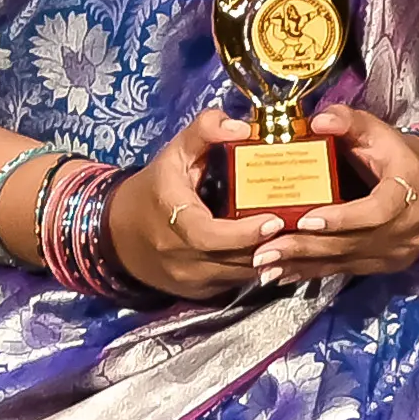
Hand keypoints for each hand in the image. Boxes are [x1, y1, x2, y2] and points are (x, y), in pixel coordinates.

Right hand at [106, 115, 286, 306]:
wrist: (119, 235)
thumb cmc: (155, 189)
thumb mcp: (174, 154)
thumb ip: (204, 131)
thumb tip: (241, 126)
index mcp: (173, 218)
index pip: (210, 236)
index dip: (245, 233)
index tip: (276, 220)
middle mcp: (180, 255)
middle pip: (235, 259)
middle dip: (270, 246)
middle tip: (299, 227)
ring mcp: (190, 279)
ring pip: (240, 275)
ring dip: (269, 258)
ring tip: (294, 238)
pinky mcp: (199, 293)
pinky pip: (236, 283)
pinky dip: (256, 267)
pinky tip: (274, 250)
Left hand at [252, 110, 418, 284]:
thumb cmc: (399, 156)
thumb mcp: (379, 132)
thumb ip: (349, 121)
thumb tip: (318, 121)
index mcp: (409, 189)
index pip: (378, 211)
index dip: (343, 218)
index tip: (306, 218)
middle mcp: (407, 228)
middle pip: (354, 242)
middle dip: (307, 247)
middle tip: (265, 250)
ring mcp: (396, 252)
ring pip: (345, 260)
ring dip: (302, 264)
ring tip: (264, 264)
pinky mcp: (383, 265)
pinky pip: (344, 270)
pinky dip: (311, 271)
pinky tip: (282, 273)